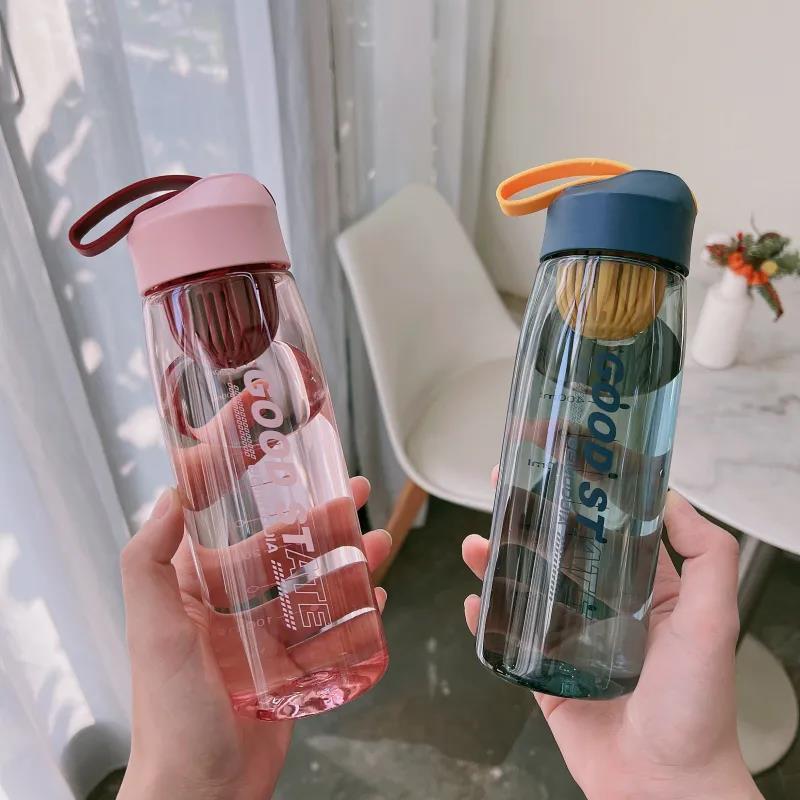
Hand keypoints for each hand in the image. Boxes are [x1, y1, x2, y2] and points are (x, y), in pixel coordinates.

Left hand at [118, 477, 389, 799]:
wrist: (202, 795)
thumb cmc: (171, 715)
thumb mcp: (152, 630)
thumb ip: (149, 562)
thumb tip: (167, 498)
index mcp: (193, 591)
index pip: (225, 524)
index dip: (254, 489)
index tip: (279, 455)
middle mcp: (228, 609)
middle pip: (283, 550)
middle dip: (319, 520)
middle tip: (353, 491)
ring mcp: (263, 639)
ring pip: (313, 586)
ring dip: (347, 560)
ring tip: (380, 539)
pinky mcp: (290, 670)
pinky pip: (329, 631)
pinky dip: (353, 612)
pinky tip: (375, 596)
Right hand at [463, 476, 761, 799]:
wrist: (665, 790)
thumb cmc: (697, 708)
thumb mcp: (713, 620)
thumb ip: (705, 555)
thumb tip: (673, 498)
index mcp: (644, 591)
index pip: (607, 527)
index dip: (581, 489)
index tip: (557, 456)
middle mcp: (604, 610)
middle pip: (556, 550)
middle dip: (526, 516)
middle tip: (501, 485)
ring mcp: (571, 643)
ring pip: (525, 591)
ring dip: (496, 563)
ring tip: (475, 544)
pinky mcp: (545, 678)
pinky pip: (507, 642)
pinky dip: (485, 621)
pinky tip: (471, 603)